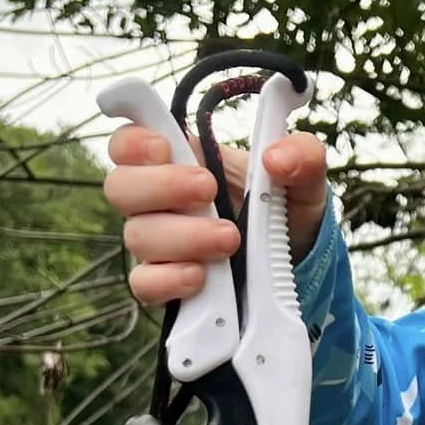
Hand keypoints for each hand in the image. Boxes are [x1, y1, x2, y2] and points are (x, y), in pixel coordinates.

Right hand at [106, 125, 329, 306]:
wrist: (297, 264)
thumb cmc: (286, 207)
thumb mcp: (305, 177)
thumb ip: (301, 155)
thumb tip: (277, 158)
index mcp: (181, 161)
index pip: (128, 142)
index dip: (131, 141)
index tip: (162, 147)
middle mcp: (160, 201)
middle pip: (120, 187)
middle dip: (162, 187)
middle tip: (208, 190)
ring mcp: (159, 244)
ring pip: (138, 236)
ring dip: (183, 236)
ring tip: (229, 240)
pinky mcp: (165, 283)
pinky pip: (144, 284)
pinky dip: (169, 279)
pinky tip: (201, 277)